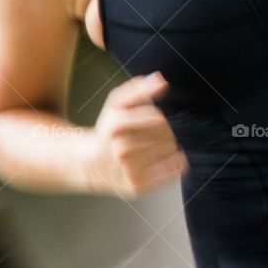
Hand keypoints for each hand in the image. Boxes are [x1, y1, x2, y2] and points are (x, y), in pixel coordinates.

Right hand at [90, 72, 189, 196]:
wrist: (90, 164)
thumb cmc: (108, 131)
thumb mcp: (116, 104)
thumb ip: (138, 89)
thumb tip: (160, 80)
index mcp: (116, 125)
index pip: (158, 119)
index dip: (162, 118)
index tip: (157, 120)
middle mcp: (122, 149)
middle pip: (166, 135)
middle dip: (167, 132)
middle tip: (159, 134)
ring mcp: (130, 170)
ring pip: (170, 152)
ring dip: (171, 146)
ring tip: (159, 146)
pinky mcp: (138, 187)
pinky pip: (172, 172)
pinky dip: (177, 164)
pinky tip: (168, 159)